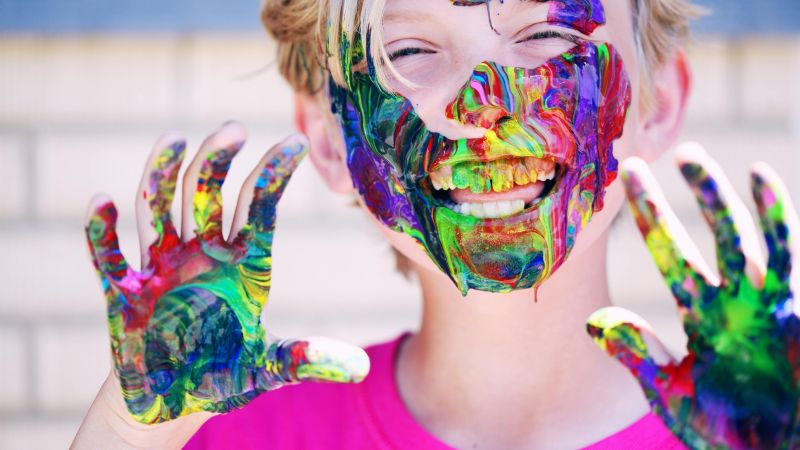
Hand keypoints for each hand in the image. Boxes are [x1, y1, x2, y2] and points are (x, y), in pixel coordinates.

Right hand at [85, 122, 368, 423]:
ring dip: (162, 176)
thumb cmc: (220, 376)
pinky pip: (110, 257)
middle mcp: (201, 256)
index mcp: (241, 265)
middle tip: (233, 129)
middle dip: (217, 163)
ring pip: (159, 211)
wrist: (171, 405)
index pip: (258, 209)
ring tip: (174, 137)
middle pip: (206, 197)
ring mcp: (162, 270)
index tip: (295, 143)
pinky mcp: (125, 294)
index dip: (273, 175)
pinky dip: (103, 233)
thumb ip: (303, 358)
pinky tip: (101, 202)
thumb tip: (359, 367)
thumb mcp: (265, 367)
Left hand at [585, 144, 798, 449]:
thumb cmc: (730, 434)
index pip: (669, 255)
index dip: (648, 219)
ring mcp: (767, 301)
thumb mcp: (672, 392)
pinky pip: (785, 254)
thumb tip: (591, 321)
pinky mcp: (795, 310)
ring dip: (716, 197)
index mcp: (703, 315)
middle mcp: (733, 299)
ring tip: (688, 158)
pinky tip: (759, 177)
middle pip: (702, 235)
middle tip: (637, 162)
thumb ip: (638, 354)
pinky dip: (775, 217)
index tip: (621, 184)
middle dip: (674, 202)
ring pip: (740, 236)